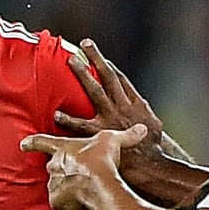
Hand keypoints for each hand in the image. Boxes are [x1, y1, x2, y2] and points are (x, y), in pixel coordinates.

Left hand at [22, 124, 142, 209]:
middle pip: (52, 166)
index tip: (23, 143)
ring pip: (56, 184)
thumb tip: (143, 129)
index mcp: (61, 148)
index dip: (32, 142)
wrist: (100, 186)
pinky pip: (60, 201)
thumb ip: (127, 135)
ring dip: (66, 186)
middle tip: (76, 171)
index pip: (41, 142)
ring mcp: (53, 184)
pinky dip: (69, 201)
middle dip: (62, 168)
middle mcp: (53, 166)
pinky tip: (81, 201)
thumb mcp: (114, 141)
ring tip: (82, 188)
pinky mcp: (57, 201)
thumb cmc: (102, 160)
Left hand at [58, 41, 174, 145]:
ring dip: (84, 74)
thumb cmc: (152, 147)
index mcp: (135, 103)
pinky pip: (81, 125)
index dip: (107, 65)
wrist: (151, 164)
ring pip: (96, 90)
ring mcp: (111, 117)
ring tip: (71, 61)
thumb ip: (141, 113)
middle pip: (108, 77)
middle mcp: (122, 105)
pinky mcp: (101, 133)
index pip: (119, 79)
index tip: (96, 53)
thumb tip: (138, 106)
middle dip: (96, 59)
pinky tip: (57, 113)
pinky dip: (68, 119)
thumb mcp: (152, 125)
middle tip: (84, 45)